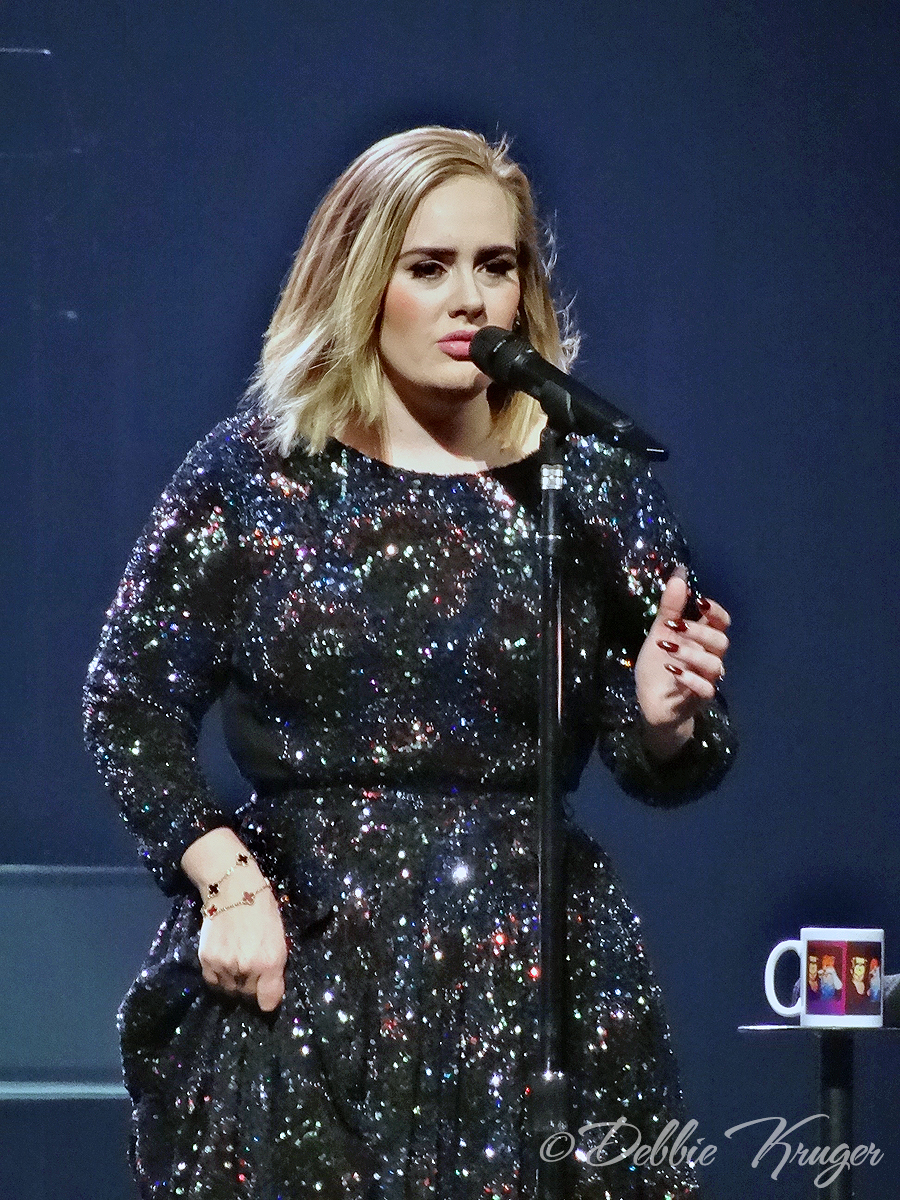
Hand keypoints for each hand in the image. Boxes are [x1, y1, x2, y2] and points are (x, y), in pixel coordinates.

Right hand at [197, 882, 287, 1010]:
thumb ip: (275, 969)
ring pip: (229, 988)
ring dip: (233, 979)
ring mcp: (225, 964)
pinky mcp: (207, 960)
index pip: (268, 1001)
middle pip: (248, 994)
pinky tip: (223, 959)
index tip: (265, 994)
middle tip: (250, 964)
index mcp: (271, 961)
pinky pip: (213, 981)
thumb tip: (268, 997)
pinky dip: (218, 975)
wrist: (233, 889)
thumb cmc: (263, 911)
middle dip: (250, 984)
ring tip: (236, 958)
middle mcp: (247, 968)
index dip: (267, 999)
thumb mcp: (279, 939)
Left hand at [634, 568, 730, 758]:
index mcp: (701, 640)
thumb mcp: (659, 634)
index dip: (716, 611)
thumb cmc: (658, 668)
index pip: (721, 622)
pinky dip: (691, 679)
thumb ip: (670, 608)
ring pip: (714, 664)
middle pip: (721, 641)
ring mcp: (706, 679)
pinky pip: (706, 689)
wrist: (652, 704)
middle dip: (699, 631)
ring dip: (691, 653)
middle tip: (675, 626)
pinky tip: (674, 672)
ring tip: (668, 649)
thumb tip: (678, 572)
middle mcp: (708, 658)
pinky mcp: (698, 699)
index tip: (700, 601)